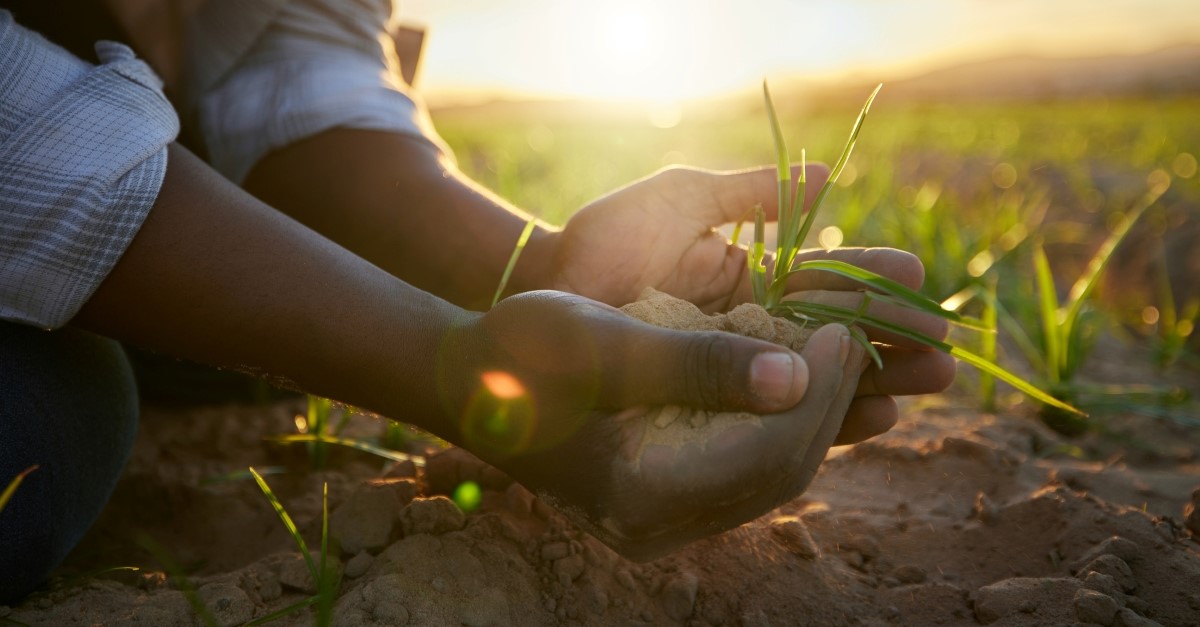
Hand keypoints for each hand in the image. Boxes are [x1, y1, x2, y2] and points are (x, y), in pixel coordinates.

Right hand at [438, 291, 864, 559]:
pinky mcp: (664, 498)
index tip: (842, 325)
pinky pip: (744, 466)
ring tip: (843, 351)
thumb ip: (696, 363)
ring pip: (768, 472)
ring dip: (814, 412)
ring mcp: (661, 519)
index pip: (766, 454)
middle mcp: (656, 524)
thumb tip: (793, 376)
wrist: (469, 380)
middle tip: (854, 332)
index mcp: (639, 493)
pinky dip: (778, 421)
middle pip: (777, 471)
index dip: (819, 390)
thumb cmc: (524, 351)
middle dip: (829, 401)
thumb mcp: (605, 342)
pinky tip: (801, 378)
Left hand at [550, 165, 954, 444]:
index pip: (830, 281)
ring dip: (874, 384)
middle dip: (892, 342)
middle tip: (944, 351)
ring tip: (925, 385)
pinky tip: (869, 419)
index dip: (875, 282)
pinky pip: (776, 419)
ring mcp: (735, 368)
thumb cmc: (607, 236)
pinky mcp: (713, 407)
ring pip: (818, 381)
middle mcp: (754, 325)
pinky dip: (825, 420)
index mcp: (754, 274)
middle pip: (837, 337)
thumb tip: (830, 176)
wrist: (543, 290)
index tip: (920, 280)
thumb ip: (750, 193)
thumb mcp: (681, 200)